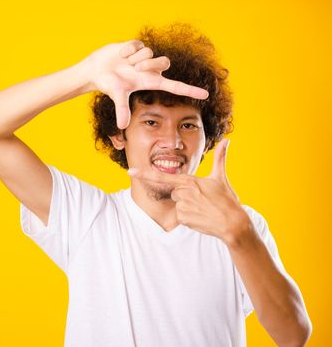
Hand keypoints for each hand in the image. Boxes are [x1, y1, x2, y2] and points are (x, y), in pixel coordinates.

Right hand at [78, 40, 209, 128]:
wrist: (96, 70)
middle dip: (149, 64)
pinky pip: (138, 45)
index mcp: (150, 82)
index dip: (190, 90)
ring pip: (151, 53)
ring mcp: (145, 57)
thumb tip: (123, 126)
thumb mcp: (117, 96)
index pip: (175, 86)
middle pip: (165, 62)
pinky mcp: (137, 46)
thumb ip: (122, 109)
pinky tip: (121, 55)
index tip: (205, 95)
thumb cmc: (108, 84)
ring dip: (136, 58)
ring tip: (125, 63)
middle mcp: (150, 69)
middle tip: (135, 69)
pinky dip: (127, 51)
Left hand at [127, 139, 250, 243]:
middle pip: (175, 192)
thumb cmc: (227, 200)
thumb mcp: (221, 177)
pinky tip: (200, 217)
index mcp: (189, 181)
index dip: (145, 174)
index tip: (130, 171)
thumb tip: (227, 140)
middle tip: (202, 200)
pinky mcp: (183, 219)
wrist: (233, 223)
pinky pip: (180, 216)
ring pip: (178, 204)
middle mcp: (183, 193)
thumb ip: (220, 158)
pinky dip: (189, 218)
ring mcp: (182, 206)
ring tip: (203, 209)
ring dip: (188, 207)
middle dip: (185, 196)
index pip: (162, 176)